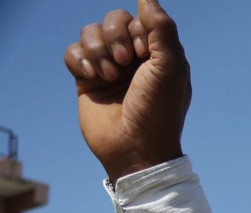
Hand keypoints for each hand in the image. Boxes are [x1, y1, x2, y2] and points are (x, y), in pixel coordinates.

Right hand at [64, 0, 189, 182]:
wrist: (135, 149)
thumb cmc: (158, 110)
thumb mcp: (170, 66)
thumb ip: (162, 29)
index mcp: (157, 54)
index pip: (139, 19)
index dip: (136, 30)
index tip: (144, 53)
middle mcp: (133, 58)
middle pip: (112, 20)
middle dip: (114, 36)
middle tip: (124, 62)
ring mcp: (108, 68)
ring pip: (90, 33)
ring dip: (97, 49)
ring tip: (109, 75)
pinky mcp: (86, 80)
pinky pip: (72, 52)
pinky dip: (79, 60)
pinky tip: (91, 77)